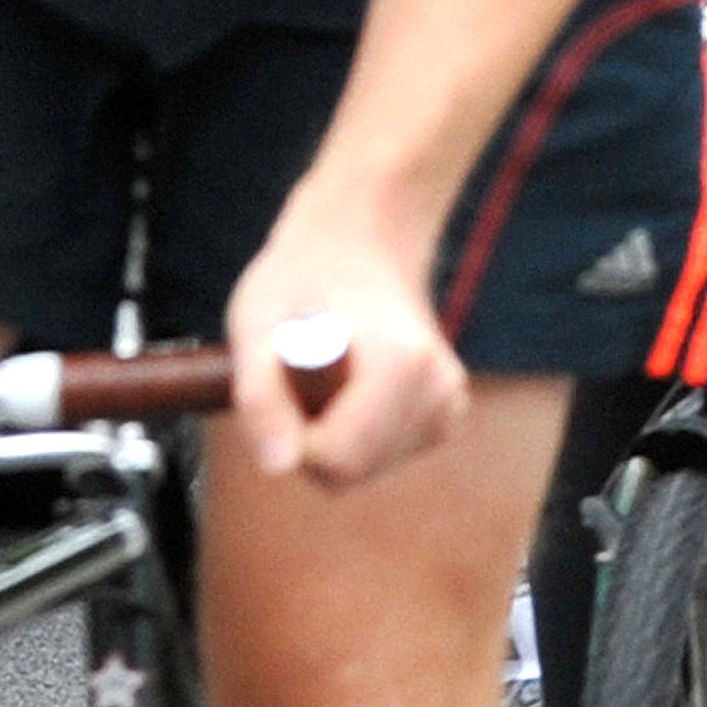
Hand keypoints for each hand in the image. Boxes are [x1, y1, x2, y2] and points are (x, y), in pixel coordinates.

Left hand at [223, 187, 467, 485]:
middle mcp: (440, 389)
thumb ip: (261, 398)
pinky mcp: (447, 414)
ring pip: (366, 468)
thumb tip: (278, 467)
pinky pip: (382, 456)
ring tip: (329, 371)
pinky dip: (355, 433)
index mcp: (403, 363)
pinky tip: (352, 385)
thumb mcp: (257, 323)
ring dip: (332, 434)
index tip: (282, 380)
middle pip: (352, 469)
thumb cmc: (305, 272)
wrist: (365, 237)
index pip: (335, 458)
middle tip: (301, 372)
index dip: (289, 432)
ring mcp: (449, 403)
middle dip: (311, 436)